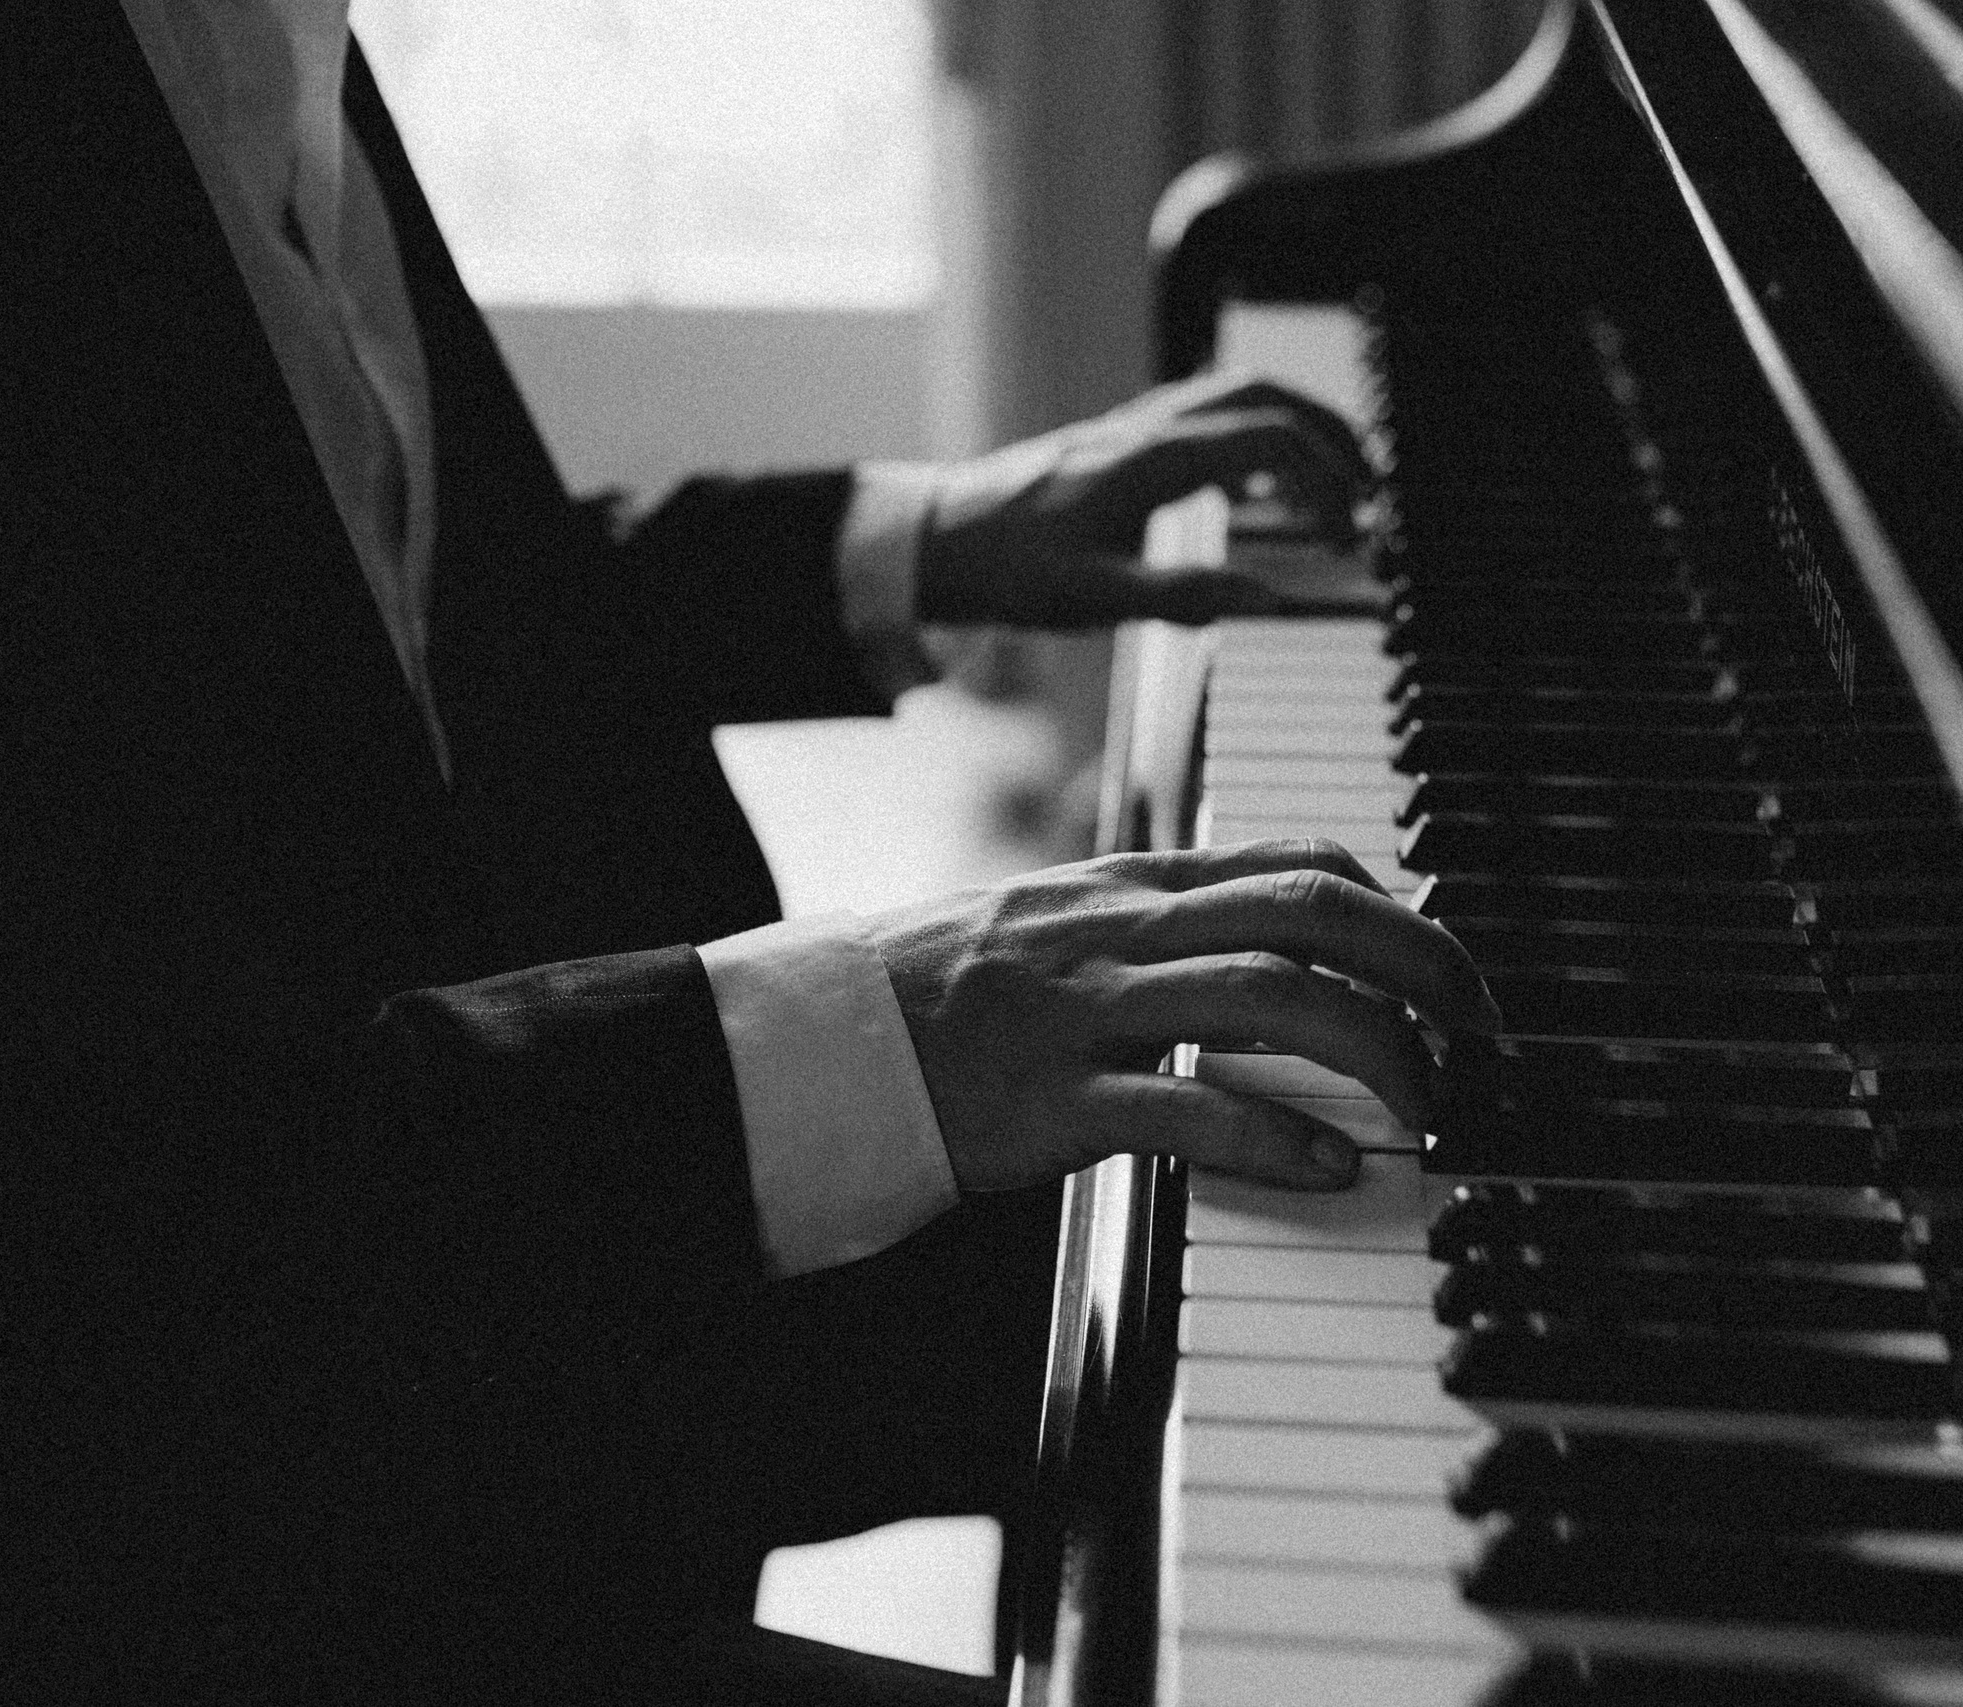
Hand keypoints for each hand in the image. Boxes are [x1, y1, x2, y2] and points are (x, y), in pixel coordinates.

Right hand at [859, 840, 1500, 1194]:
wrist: (828, 1039)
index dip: (1399, 909)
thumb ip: (1161, 923)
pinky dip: (1278, 1137)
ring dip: (1376, 1053)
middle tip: (1481, 1032)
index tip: (1451, 970)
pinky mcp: (1057, 1100)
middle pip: (1311, 913)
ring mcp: (1090, 1012)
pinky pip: (1188, 1107)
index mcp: (1128, 885)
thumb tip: (1278, 942)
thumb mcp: (1060, 922)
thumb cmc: (946, 990)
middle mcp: (1123, 932)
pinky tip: (1330, 1168)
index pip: (1296, 862)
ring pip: (1271, 999)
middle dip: (1423, 965)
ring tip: (1426, 1110)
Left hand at [915, 376, 1369, 627]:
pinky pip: (1204, 420)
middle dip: (1332, 435)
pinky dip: (1250, 441)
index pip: (1274, 439)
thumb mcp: (1095, 598)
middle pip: (1267, 399)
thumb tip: (1270, 599)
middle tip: (1372, 490)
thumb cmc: (1007, 569)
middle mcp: (1150, 430)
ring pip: (1236, 400)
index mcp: (1157, 458)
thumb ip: (1185, 597)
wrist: (935, 541)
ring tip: (1331, 486)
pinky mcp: (1117, 446)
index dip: (1330, 477)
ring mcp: (1133, 431)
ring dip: (1294, 432)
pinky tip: (1254, 490)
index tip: (1357, 529)